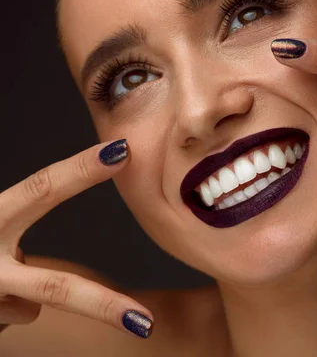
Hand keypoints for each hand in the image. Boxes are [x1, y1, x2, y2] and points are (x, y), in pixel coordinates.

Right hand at [0, 140, 153, 337]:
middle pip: (53, 289)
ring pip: (24, 309)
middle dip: (102, 307)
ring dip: (11, 297)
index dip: (80, 171)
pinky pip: (8, 315)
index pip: (40, 188)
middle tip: (144, 324)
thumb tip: (34, 297)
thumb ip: (7, 242)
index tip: (123, 152)